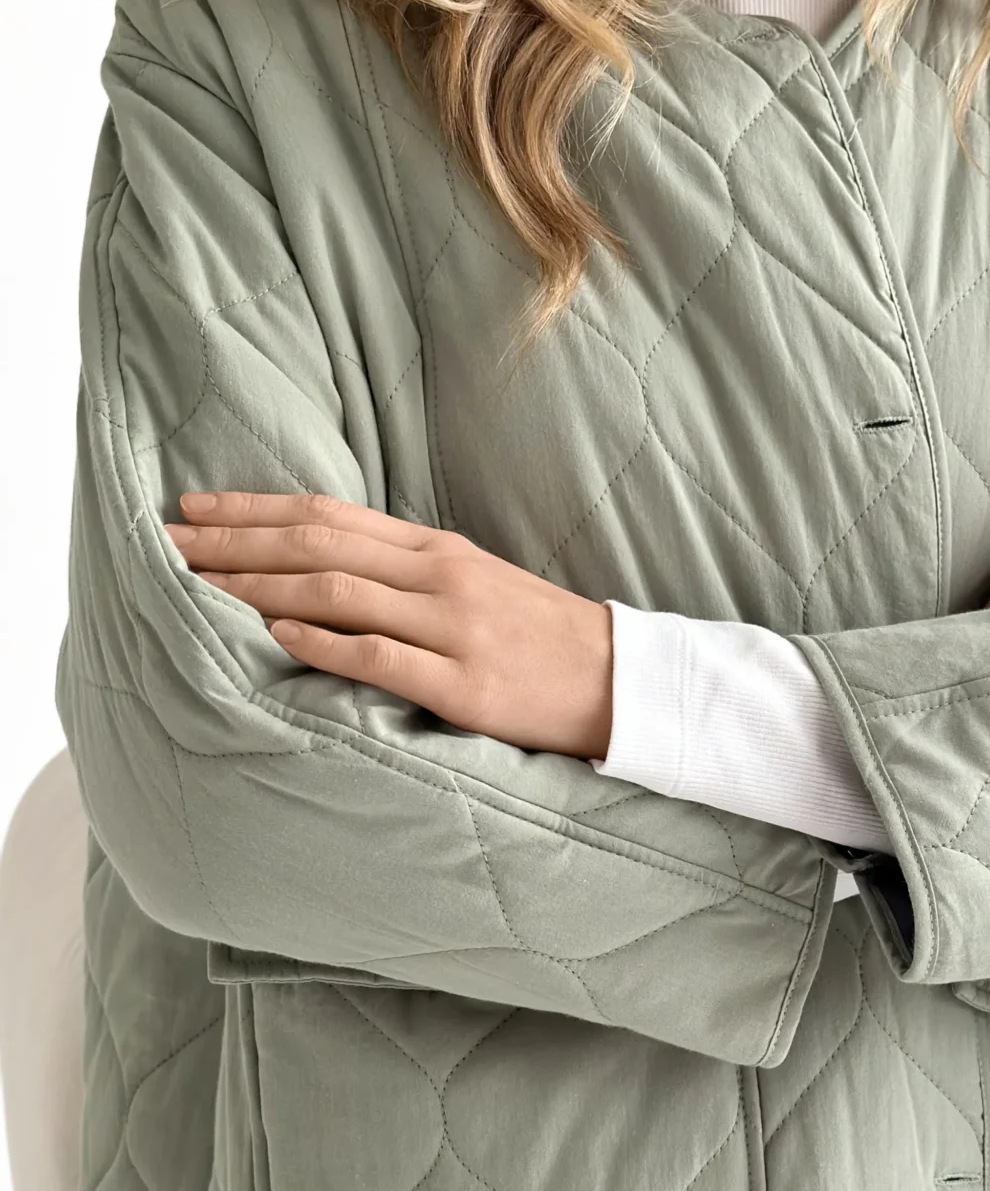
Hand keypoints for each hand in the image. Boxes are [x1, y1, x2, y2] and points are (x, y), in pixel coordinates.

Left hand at [163, 491, 613, 758]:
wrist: (621, 680)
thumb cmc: (541, 638)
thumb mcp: (476, 586)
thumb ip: (405, 575)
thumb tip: (323, 572)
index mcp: (437, 550)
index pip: (329, 514)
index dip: (254, 508)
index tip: (193, 507)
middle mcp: (439, 576)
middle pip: (319, 543)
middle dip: (235, 541)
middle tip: (168, 541)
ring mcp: (453, 628)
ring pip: (337, 591)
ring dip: (259, 584)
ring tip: (199, 583)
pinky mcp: (466, 683)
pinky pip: (382, 655)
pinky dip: (323, 640)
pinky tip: (275, 632)